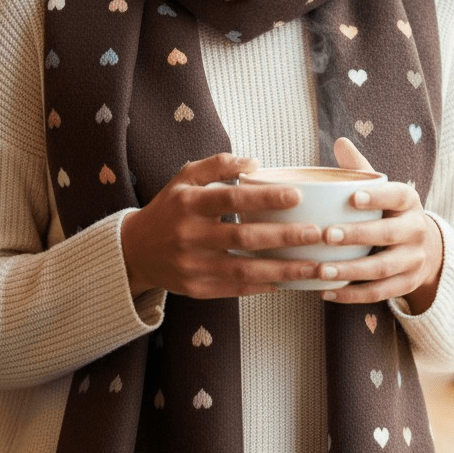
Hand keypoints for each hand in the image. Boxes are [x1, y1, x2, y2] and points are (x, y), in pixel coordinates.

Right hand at [120, 153, 321, 299]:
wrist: (136, 251)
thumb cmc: (170, 208)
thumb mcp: (185, 178)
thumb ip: (217, 164)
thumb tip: (255, 162)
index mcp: (188, 204)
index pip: (231, 198)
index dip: (264, 197)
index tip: (297, 196)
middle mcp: (189, 236)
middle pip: (244, 237)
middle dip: (285, 236)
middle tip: (318, 233)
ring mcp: (193, 266)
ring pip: (245, 269)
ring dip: (284, 269)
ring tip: (316, 265)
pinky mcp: (197, 289)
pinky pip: (237, 289)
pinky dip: (266, 285)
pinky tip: (292, 281)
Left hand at [317, 138, 442, 311]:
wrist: (422, 247)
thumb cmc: (387, 211)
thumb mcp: (380, 188)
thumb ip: (360, 169)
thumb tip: (339, 141)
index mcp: (409, 201)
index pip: (397, 195)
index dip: (377, 197)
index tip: (352, 198)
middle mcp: (416, 230)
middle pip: (387, 234)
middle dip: (356, 236)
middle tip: (325, 235)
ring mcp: (413, 260)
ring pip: (382, 269)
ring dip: (350, 271)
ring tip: (320, 270)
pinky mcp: (406, 284)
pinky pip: (379, 293)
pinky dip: (352, 295)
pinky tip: (326, 292)